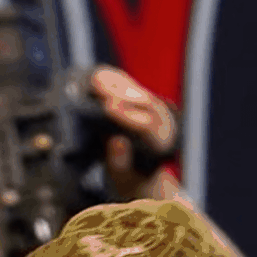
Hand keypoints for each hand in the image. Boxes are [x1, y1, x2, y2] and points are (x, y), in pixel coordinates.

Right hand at [90, 66, 176, 199]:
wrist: (139, 174)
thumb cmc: (130, 179)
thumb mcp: (123, 179)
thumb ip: (120, 162)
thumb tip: (116, 140)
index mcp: (161, 144)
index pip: (147, 125)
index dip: (127, 115)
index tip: (108, 107)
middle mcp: (163, 123)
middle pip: (145, 102)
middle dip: (119, 92)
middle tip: (96, 86)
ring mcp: (154, 110)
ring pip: (136, 91)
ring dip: (115, 83)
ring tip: (93, 80)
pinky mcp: (141, 101)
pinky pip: (128, 86)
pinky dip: (112, 80)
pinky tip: (95, 77)